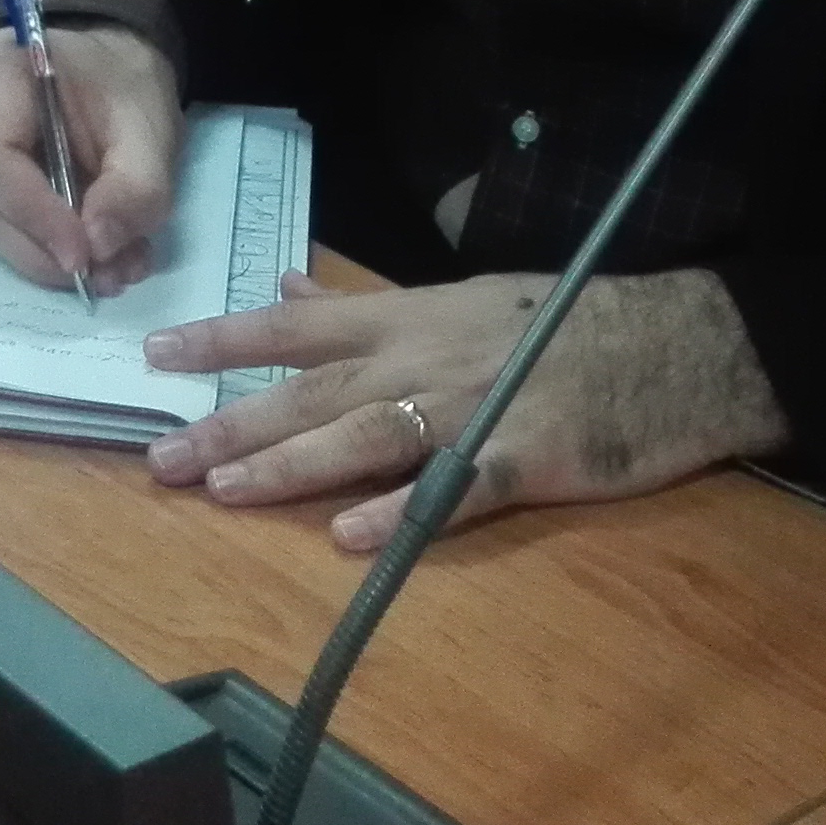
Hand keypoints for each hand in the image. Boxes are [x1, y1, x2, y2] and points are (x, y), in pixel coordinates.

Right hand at [0, 25, 180, 293]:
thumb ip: (134, 189)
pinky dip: (39, 245)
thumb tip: (98, 251)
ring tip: (110, 270)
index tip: (83, 258)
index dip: (34, 216)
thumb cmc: (123, 81)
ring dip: (44, 256)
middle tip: (108, 277)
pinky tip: (88, 253)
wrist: (106, 59)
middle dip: (44, 249)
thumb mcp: (149, 128)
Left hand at [138, 265, 785, 552]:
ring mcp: (472, 408)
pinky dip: (401, 513)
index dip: (222, 339)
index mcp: (405, 317)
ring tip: (226, 492)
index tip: (153, 356)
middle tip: (163, 459)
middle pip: (312, 391)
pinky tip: (349, 536)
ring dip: (291, 466)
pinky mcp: (525, 459)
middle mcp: (423, 358)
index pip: (292, 325)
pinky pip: (453, 490)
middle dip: (232, 423)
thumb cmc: (559, 320)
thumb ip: (363, 304)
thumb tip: (286, 288)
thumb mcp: (454, 296)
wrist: (672, 344)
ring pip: (364, 437)